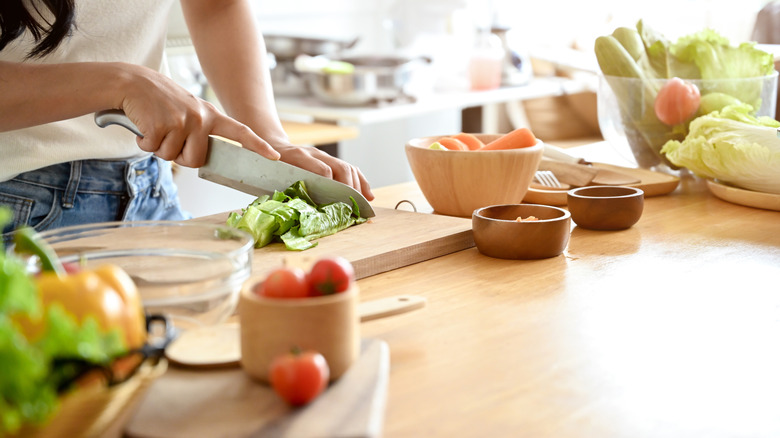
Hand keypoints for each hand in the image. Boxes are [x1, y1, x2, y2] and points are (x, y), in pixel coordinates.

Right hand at [118, 64, 280, 166]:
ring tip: (156, 126)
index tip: (274, 156)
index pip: (240, 132)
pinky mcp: (163, 125)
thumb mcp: (188, 111)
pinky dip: (144, 142)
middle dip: (179, 156)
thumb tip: (200, 158)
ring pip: (172, 157)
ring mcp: (182, 121)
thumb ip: (200, 131)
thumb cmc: (160, 101)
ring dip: (159, 147)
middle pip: (195, 160)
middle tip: (168, 137)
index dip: (257, 146)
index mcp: (210, 115)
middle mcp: (200, 118)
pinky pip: (153, 149)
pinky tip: (144, 125)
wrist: (132, 82)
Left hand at [269, 141, 373, 200]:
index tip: (337, 202)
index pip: (322, 170)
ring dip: (358, 186)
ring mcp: (323, 156)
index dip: (332, 185)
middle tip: (354, 207)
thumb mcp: (271, 176)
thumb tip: (299, 209)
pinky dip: (361, 182)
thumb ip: (285, 188)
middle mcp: (314, 153)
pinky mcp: (330, 159)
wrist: (271, 145)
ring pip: (348, 167)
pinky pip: (350, 168)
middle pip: (340, 167)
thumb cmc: (270, 166)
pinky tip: (368, 195)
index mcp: (298, 157)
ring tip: (363, 204)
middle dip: (350, 188)